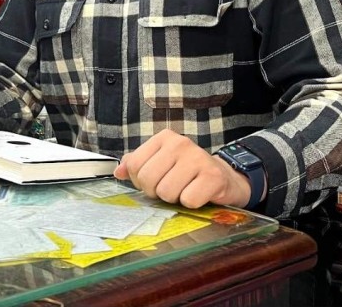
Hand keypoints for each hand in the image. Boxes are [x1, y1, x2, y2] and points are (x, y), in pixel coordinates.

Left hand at [113, 129, 252, 208]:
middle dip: (157, 192)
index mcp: (164, 138)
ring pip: (167, 192)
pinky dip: (191, 204)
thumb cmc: (187, 173)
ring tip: (185, 190)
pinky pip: (188, 200)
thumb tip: (118, 171)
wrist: (222, 178)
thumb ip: (137, 165)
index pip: (135, 165)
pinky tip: (198, 195)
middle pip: (148, 180)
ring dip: (175, 199)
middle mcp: (180, 143)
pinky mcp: (213, 176)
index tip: (156, 181)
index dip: (141, 181)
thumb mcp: (161, 163)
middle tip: (172, 188)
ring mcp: (198, 158)